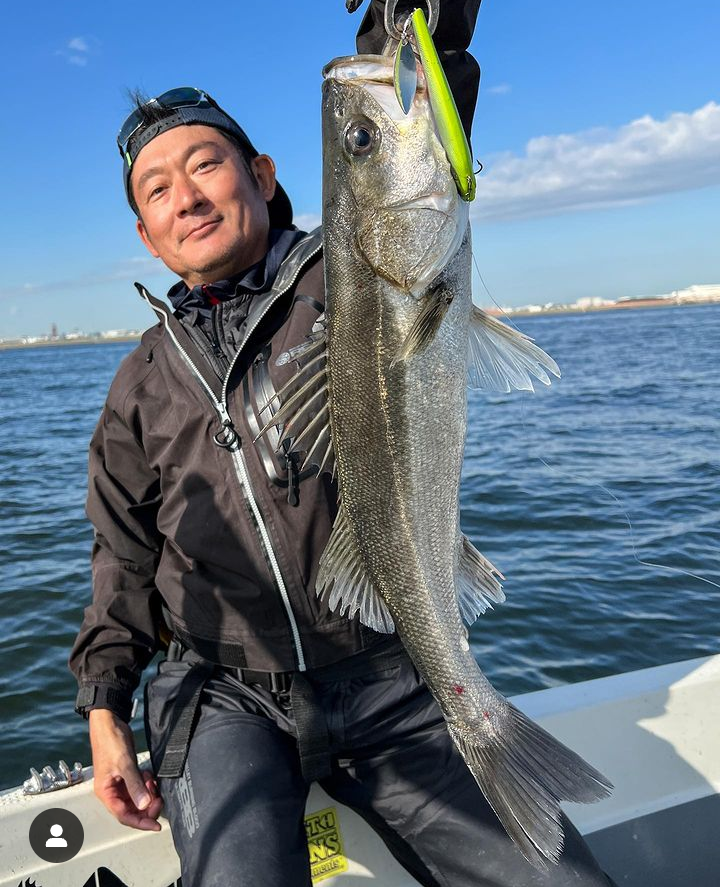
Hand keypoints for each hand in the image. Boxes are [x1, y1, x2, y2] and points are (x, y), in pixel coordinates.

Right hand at [89, 709, 162, 830]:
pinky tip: (149, 776)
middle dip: (147, 806)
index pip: (124, 816)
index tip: (156, 825)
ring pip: (137, 798)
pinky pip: (139, 786)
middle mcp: (112, 791)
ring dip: (148, 794)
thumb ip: (135, 785)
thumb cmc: (111, 742)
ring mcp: (119, 783)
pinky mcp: (127, 774)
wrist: (110, 722)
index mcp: (106, 792)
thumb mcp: (124, 764)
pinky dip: (146, 784)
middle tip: (159, 797)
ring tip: (152, 783)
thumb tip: (145, 805)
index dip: (141, 822)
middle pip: (132, 810)